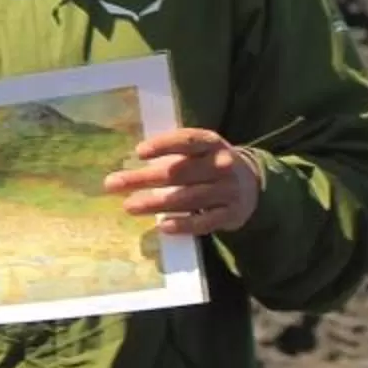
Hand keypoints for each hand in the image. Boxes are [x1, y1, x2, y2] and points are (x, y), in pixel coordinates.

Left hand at [105, 128, 260, 236]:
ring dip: (156, 203)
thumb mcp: (199, 152)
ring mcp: (228, 190)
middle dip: (144, 179)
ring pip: (189, 198)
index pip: (188, 141)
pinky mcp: (231, 214)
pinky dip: (184, 224)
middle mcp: (222, 165)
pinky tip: (163, 226)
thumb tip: (129, 165)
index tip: (139, 152)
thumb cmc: (211, 164)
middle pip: (180, 172)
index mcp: (211, 143)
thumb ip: (172, 155)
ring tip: (129, 206)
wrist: (253, 185)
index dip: (164, 145)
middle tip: (114, 184)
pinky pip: (205, 222)